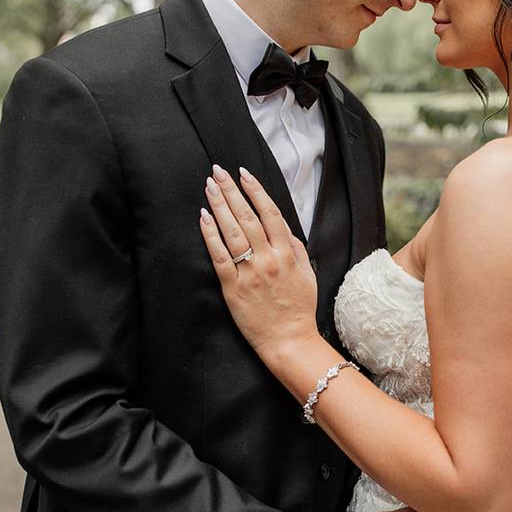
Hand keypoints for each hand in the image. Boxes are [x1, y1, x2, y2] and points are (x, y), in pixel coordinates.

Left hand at [199, 164, 319, 354]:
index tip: (244, 174)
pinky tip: (204, 218)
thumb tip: (284, 229)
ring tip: (209, 186)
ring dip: (219, 205)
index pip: (270, 213)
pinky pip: (219, 256)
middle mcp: (269, 259)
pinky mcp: (233, 287)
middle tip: (218, 171)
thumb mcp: (307, 275)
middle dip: (232, 190)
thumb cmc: (299, 310)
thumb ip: (296, 249)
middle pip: (247, 217)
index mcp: (287, 254)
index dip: (256, 191)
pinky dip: (210, 235)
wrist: (289, 340)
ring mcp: (250, 273)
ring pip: (232, 231)